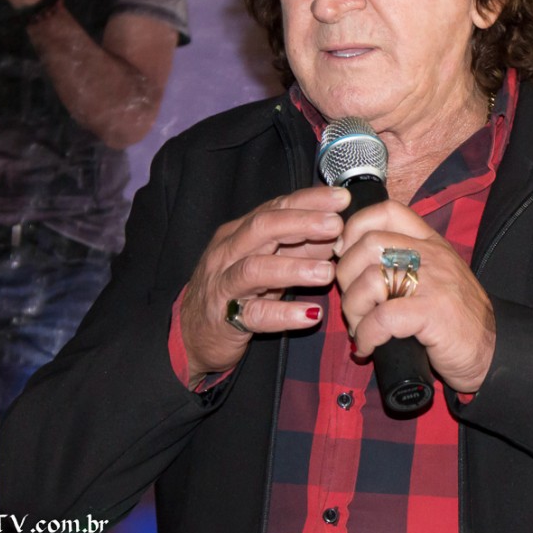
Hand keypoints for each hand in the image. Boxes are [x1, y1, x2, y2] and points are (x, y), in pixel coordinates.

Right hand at [179, 186, 349, 385]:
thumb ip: (298, 247)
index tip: (341, 198)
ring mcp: (224, 286)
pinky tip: (311, 315)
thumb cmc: (236, 291)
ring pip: (255, 270)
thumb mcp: (267, 263)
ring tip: (328, 272)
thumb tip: (336, 233)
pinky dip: (284, 314)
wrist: (192, 334)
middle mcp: (228, 253)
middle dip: (302, 223)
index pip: (276, 207)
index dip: (308, 201)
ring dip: (294, 268)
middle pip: (263, 229)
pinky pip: (255, 315)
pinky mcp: (225, 320)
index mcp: (239, 232)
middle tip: (336, 225)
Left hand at [335, 201, 495, 393]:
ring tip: (361, 329)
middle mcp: (431, 255)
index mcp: (430, 242)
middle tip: (352, 302)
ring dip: (353, 310)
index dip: (355, 227)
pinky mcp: (433, 313)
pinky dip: (366, 335)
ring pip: (369, 280)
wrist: (493, 349)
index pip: (387, 211)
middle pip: (368, 245)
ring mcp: (433, 282)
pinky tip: (368, 346)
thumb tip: (348, 256)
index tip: (344, 253)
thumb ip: (402, 260)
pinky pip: (381, 318)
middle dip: (345, 276)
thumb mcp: (434, 275)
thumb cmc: (455, 317)